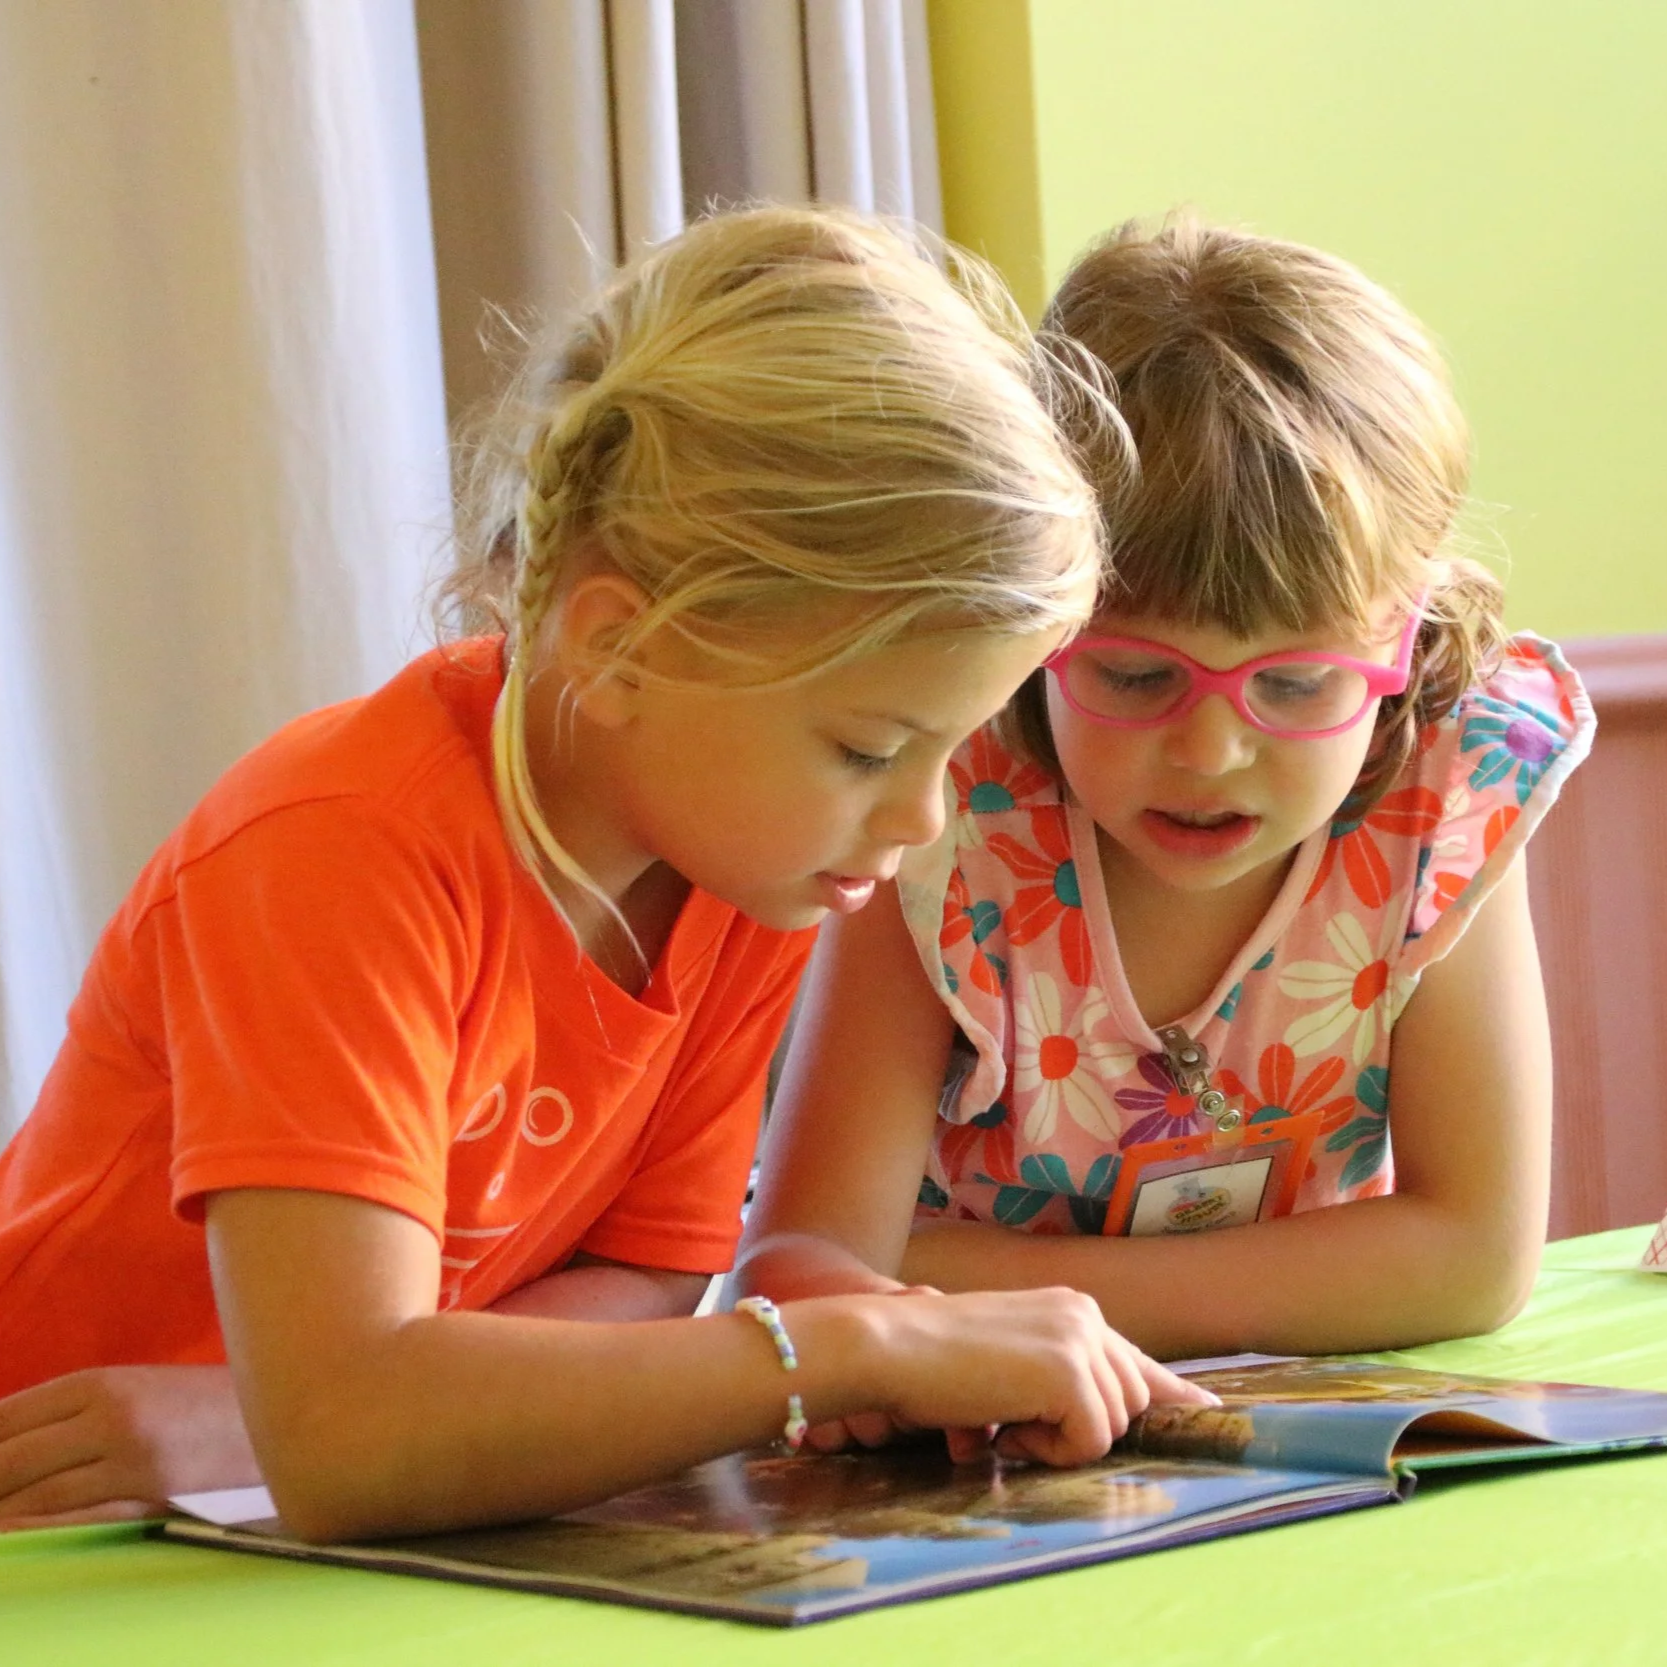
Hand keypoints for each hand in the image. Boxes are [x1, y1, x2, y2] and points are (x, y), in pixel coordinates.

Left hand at [0, 1366, 259, 1529]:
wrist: (285, 1413)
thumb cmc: (203, 1410)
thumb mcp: (136, 1394)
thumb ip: (75, 1415)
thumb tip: (8, 1444)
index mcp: (99, 1381)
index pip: (4, 1418)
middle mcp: (107, 1411)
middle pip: (7, 1458)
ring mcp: (127, 1451)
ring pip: (29, 1492)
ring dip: (2, 1510)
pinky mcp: (148, 1487)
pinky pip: (67, 1517)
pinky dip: (33, 1529)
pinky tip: (21, 1534)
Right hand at [859, 1286, 1216, 1467]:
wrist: (892, 1345)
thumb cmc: (936, 1361)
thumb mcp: (1012, 1361)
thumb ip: (1063, 1377)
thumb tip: (1110, 1418)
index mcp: (1073, 1309)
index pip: (1138, 1362)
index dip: (1174, 1392)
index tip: (1212, 1409)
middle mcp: (1086, 1316)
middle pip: (1131, 1402)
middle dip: (1087, 1430)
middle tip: (1023, 1431)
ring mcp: (1081, 1341)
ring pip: (1113, 1426)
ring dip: (1063, 1442)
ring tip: (1008, 1423)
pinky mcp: (1070, 1375)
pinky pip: (1089, 1441)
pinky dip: (1052, 1452)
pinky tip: (1008, 1430)